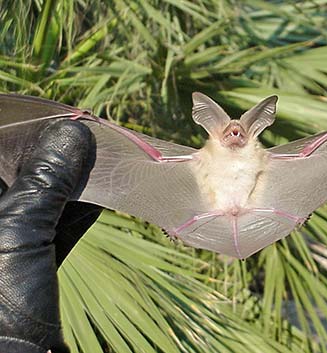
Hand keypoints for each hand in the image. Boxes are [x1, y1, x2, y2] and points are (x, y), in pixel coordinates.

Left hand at [0, 120, 100, 352]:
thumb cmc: (0, 300)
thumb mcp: (17, 232)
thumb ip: (44, 181)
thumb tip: (74, 131)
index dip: (19, 129)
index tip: (50, 116)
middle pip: (18, 170)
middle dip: (50, 151)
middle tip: (81, 131)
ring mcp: (10, 241)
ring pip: (40, 196)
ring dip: (71, 179)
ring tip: (98, 156)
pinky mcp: (32, 258)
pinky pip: (56, 223)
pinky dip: (80, 208)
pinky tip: (102, 192)